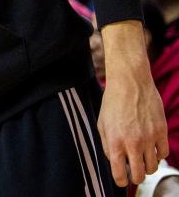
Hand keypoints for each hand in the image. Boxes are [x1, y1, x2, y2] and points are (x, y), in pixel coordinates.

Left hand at [98, 20, 168, 186]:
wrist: (130, 84)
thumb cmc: (113, 103)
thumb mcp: (102, 124)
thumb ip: (107, 145)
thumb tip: (114, 161)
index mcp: (115, 142)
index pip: (119, 173)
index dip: (120, 181)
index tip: (121, 181)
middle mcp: (133, 143)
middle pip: (140, 174)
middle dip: (136, 178)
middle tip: (134, 173)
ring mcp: (149, 138)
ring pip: (153, 166)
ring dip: (148, 166)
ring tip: (142, 160)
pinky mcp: (161, 131)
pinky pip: (164, 153)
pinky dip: (159, 155)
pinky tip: (152, 149)